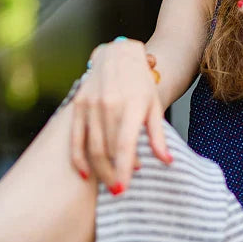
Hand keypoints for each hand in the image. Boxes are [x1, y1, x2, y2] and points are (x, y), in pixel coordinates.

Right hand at [69, 38, 172, 194]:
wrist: (117, 53)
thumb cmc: (139, 81)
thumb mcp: (154, 104)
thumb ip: (158, 135)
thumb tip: (167, 161)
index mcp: (131, 104)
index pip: (125, 143)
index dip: (124, 168)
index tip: (124, 188)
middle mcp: (109, 104)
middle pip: (107, 150)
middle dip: (113, 174)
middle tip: (120, 188)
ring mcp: (91, 104)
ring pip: (92, 147)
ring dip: (101, 170)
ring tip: (110, 181)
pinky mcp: (78, 104)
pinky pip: (75, 138)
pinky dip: (79, 158)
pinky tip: (87, 173)